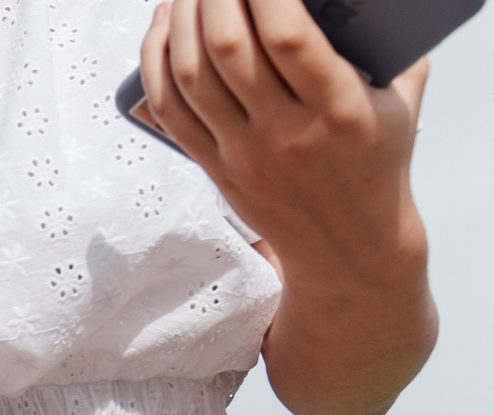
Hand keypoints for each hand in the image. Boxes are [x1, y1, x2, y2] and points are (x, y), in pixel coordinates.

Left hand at [134, 0, 434, 414]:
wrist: (347, 248)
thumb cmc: (377, 159)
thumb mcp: (400, 102)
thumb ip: (388, 45)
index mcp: (340, 110)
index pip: (290, 39)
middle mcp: (286, 134)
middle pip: (229, 52)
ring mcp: (242, 154)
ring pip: (191, 79)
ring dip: (179, 23)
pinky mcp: (213, 167)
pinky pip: (170, 109)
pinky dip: (157, 62)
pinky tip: (162, 28)